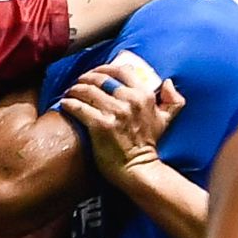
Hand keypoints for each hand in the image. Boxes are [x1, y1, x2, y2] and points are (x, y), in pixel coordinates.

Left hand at [57, 52, 181, 183]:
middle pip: (100, 79)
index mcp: (143, 95)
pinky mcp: (100, 125)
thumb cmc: (148, 144)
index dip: (104, 69)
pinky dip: (69, 103)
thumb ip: (173, 99)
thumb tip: (167, 82)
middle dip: (85, 78)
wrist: (138, 168)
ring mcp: (114, 112)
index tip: (94, 74)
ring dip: (74, 89)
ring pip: (87, 91)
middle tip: (78, 83)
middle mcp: (129, 100)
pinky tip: (64, 104)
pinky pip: (79, 107)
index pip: (121, 70)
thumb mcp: (166, 119)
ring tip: (69, 93)